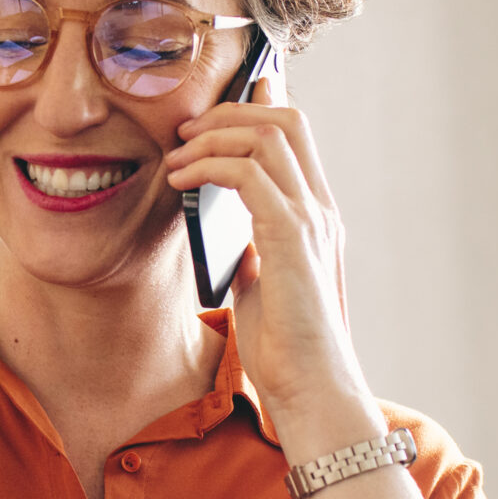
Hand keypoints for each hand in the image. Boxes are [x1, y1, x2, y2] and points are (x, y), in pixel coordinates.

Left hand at [163, 77, 377, 444]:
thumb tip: (228, 238)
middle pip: (287, 119)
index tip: (213, 108)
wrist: (312, 390)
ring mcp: (311, 220)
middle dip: (230, 112)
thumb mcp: (262, 289)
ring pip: (268, 135)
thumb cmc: (287, 350)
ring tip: (176, 158)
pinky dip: (210, 167)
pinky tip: (181, 183)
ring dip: (213, 136)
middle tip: (185, 132)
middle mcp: (321, 210)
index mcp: (317, 218)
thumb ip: (252, 255)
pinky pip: (248, 174)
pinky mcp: (292, 238)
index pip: (297, 136)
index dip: (257, 107)